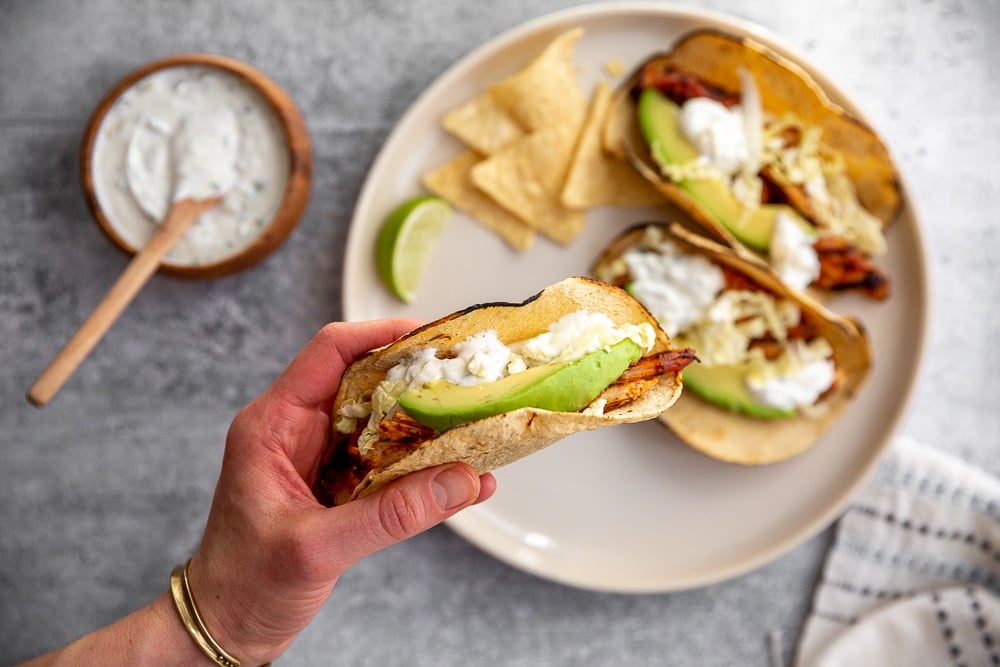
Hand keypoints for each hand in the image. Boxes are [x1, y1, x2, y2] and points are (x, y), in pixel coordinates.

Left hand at [185, 320, 496, 663]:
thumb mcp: (316, 549)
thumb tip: (460, 481)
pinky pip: (390, 462)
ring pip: (383, 421)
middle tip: (468, 379)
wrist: (224, 628)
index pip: (330, 352)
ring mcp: (320, 458)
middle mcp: (297, 430)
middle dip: (418, 377)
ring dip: (428, 423)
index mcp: (273, 424)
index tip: (433, 339)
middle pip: (365, 380)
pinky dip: (425, 466)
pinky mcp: (339, 485)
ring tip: (476, 421)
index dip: (382, 336)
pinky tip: (464, 477)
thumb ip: (390, 515)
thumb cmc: (242, 587)